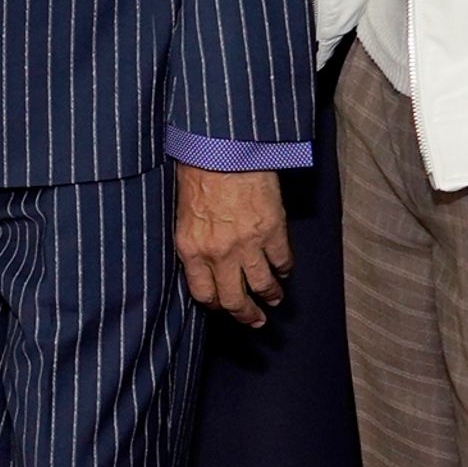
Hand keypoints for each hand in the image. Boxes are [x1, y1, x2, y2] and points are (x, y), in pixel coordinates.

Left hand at [173, 164, 289, 323]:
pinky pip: (282, 262)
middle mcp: (219, 253)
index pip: (202, 294)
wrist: (223, 146)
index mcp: (191, 249)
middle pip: (234, 300)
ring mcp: (248, 244)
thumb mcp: (182, 213)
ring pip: (262, 286)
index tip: (222, 306)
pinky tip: (284, 270)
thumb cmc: (197, 171)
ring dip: (270, 296)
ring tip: (274, 299)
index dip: (215, 304)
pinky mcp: (272, 231)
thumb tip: (205, 261)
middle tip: (254, 320)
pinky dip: (284, 270)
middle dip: (246, 315)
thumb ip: (194, 241)